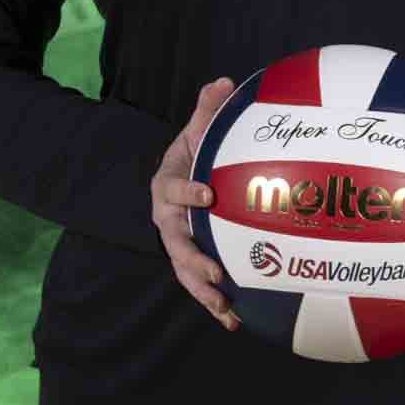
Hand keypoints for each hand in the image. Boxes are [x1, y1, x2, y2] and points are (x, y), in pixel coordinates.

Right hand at [151, 76, 240, 329]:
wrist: (176, 181)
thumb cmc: (191, 154)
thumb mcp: (196, 132)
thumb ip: (207, 110)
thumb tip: (224, 82)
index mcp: (166, 186)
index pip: (172, 191)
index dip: (187, 193)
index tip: (208, 195)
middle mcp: (167, 220)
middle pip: (175, 244)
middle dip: (194, 260)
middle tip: (216, 272)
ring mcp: (178, 244)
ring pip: (185, 272)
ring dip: (204, 293)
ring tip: (225, 308)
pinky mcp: (192, 261)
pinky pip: (201, 286)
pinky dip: (216, 305)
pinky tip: (238, 323)